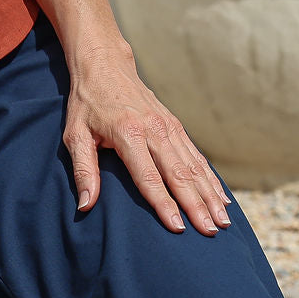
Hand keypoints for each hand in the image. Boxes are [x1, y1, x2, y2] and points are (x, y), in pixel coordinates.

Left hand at [63, 45, 231, 235]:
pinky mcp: (175, 125)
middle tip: (210, 233)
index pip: (148, 176)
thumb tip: (86, 205)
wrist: (105, 64)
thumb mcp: (75, 134)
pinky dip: (210, 178)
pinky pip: (197, 155)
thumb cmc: (86, 103)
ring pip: (194, 166)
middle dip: (196, 206)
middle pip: (179, 174)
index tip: (178, 228)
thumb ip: (83, 170)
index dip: (163, 203)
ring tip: (223, 222)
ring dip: (210, 195)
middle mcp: (154, 129)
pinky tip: (222, 198)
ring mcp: (168, 126)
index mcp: (128, 133)